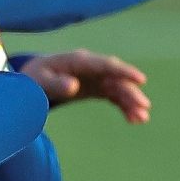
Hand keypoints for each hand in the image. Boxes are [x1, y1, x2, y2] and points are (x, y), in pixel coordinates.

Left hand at [20, 49, 149, 123]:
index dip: (124, 71)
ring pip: (118, 88)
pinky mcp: (97, 88)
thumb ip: (55, 84)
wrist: (34, 78)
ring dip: (131, 102)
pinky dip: (124, 107)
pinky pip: (115, 96)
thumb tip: (74, 87)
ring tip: (141, 119)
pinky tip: (133, 119)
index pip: (105, 64)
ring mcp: (96, 77)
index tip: (140, 79)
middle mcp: (92, 67)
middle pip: (116, 78)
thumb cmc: (35, 77)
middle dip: (130, 91)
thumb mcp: (39, 82)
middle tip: (144, 107)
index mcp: (78, 61)